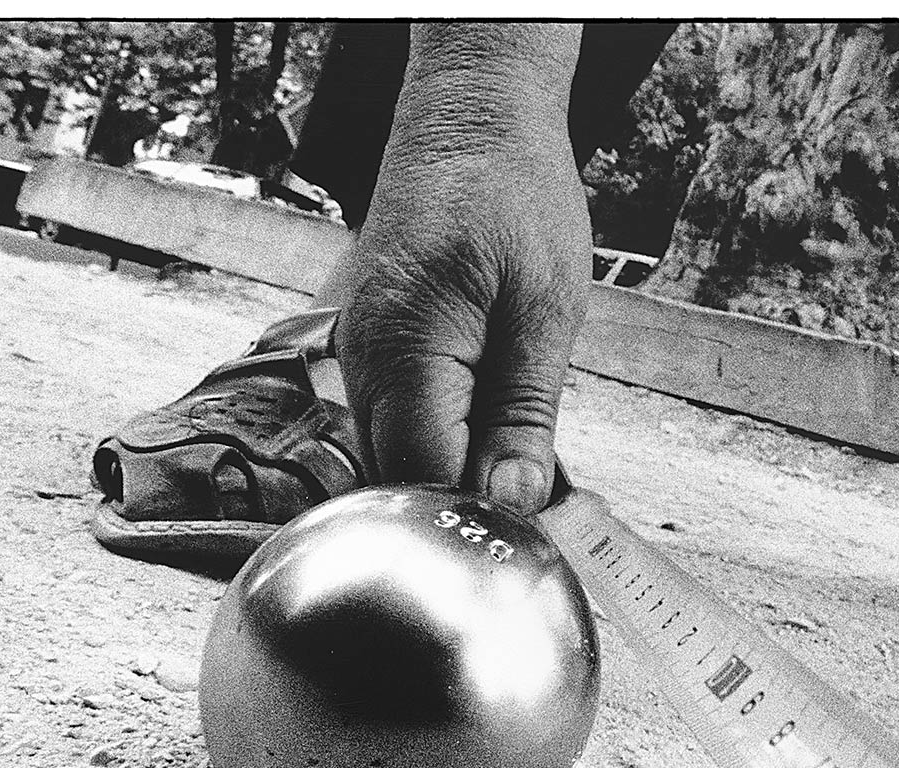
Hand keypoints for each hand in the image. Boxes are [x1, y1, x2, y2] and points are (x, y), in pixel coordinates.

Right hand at [337, 24, 588, 514]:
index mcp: (405, 352)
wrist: (468, 119)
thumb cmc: (514, 196)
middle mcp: (359, 363)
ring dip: (454, 463)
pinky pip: (393, 420)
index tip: (534, 516)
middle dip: (465, 495)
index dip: (480, 511)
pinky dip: (439, 432)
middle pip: (401, 478)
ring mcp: (353, 356)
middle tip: (534, 480)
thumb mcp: (545, 310)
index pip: (426, 479)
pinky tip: (485, 415)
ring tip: (514, 439)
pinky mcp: (363, 349)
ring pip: (394, 454)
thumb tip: (510, 503)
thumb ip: (524, 415)